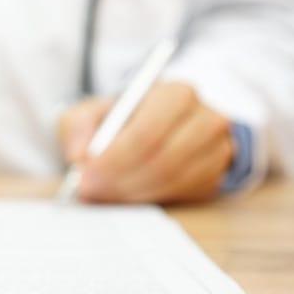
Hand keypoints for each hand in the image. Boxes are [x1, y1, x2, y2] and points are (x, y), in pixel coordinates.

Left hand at [59, 82, 233, 203]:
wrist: (148, 129)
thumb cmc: (118, 120)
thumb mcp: (90, 112)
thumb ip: (78, 127)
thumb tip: (78, 156)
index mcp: (176, 94)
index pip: (147, 133)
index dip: (114, 158)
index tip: (86, 175)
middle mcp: (205, 119)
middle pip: (163, 159)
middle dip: (121, 179)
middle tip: (89, 190)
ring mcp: (216, 150)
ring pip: (173, 181)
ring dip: (131, 192)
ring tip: (101, 194)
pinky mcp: (215, 176)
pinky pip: (183, 194)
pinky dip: (148, 199)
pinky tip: (123, 197)